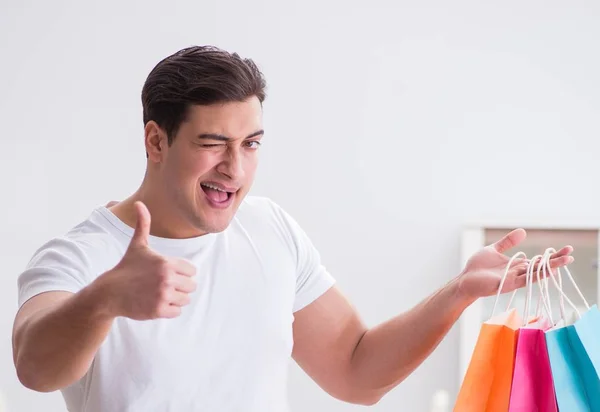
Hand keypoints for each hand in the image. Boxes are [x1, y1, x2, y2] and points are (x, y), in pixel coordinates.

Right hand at [95, 201, 196, 319]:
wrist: (109, 292)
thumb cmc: (126, 267)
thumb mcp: (137, 245)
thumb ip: (143, 224)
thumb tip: (139, 203)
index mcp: (167, 263)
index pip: (192, 271)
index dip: (181, 272)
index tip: (166, 273)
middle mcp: (167, 279)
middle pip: (191, 286)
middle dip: (180, 286)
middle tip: (162, 285)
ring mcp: (163, 295)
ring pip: (185, 299)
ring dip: (175, 298)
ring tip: (159, 294)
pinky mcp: (158, 310)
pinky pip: (177, 312)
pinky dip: (169, 310)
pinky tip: (156, 303)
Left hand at [457, 228, 573, 300]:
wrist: (465, 279)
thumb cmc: (478, 267)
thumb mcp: (494, 249)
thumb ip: (508, 242)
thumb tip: (523, 231)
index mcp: (516, 265)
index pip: (538, 260)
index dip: (551, 255)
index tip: (567, 249)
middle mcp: (518, 272)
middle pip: (541, 266)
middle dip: (556, 260)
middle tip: (571, 254)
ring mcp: (514, 279)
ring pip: (537, 272)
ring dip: (551, 267)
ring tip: (566, 261)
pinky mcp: (508, 284)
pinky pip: (525, 279)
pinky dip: (537, 274)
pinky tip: (548, 270)